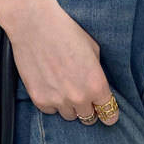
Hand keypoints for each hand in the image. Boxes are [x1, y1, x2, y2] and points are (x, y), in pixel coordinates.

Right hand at [3, 0, 119, 125]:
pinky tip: (49, 85)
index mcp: (96, 85)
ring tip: (63, 87)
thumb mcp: (93, 49)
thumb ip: (97, 73)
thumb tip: (97, 86)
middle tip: (81, 94)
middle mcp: (79, 98)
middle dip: (87, 108)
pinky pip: (50, 110)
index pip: (109, 115)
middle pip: (89, 118)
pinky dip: (51, 102)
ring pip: (69, 116)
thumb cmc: (66, 31)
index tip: (104, 111)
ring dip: (69, 106)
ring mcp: (58, 101)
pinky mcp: (40, 99)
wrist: (34, 24)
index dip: (108, 113)